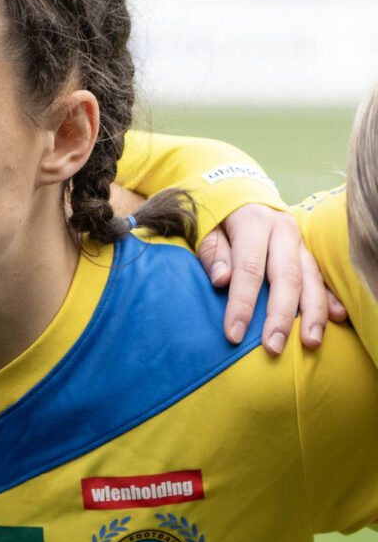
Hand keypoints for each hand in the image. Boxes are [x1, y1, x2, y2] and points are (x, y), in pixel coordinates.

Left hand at [197, 204, 346, 353]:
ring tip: (309, 342)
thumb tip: (222, 280)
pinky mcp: (307, 251)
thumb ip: (214, 255)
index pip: (248, 269)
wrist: (241, 193)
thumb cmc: (219, 219)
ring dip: (312, 313)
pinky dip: (329, 298)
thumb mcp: (206, 230)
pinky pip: (321, 275)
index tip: (234, 334)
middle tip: (273, 347)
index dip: (242, 304)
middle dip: (280, 316)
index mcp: (254, 222)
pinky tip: (336, 318)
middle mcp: (282, 230)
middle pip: (285, 277)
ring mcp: (299, 241)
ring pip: (310, 278)